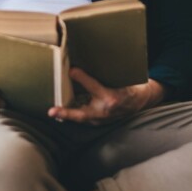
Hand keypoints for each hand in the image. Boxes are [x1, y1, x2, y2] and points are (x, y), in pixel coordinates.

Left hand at [48, 68, 166, 125]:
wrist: (140, 102)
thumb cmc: (128, 87)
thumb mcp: (118, 79)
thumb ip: (100, 77)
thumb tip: (82, 67)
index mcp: (112, 97)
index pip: (94, 86)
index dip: (82, 77)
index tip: (71, 70)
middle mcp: (106, 111)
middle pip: (82, 114)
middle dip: (66, 114)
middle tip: (51, 112)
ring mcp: (102, 120)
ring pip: (81, 117)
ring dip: (66, 115)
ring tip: (53, 111)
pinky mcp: (99, 123)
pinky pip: (84, 118)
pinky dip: (74, 114)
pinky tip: (63, 111)